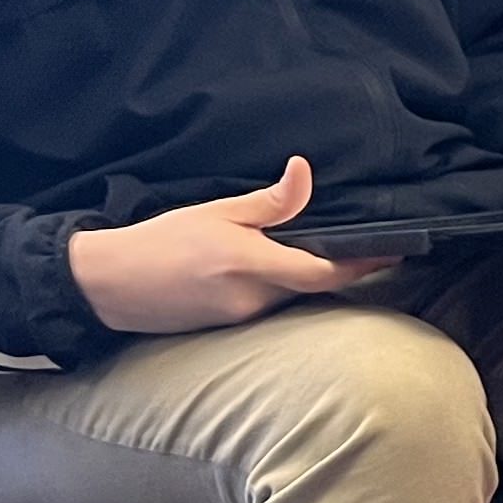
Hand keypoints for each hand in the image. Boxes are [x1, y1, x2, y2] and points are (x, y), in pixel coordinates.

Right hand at [65, 158, 374, 334]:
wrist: (108, 285)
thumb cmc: (160, 241)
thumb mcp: (216, 212)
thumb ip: (268, 202)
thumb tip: (305, 172)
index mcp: (251, 264)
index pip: (323, 271)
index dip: (363, 264)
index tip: (394, 253)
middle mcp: (251, 299)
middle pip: (312, 286)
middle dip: (336, 268)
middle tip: (362, 245)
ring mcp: (240, 320)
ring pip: (290, 298)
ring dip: (304, 278)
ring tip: (312, 250)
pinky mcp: (228, 330)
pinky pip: (267, 308)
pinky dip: (278, 290)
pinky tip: (271, 271)